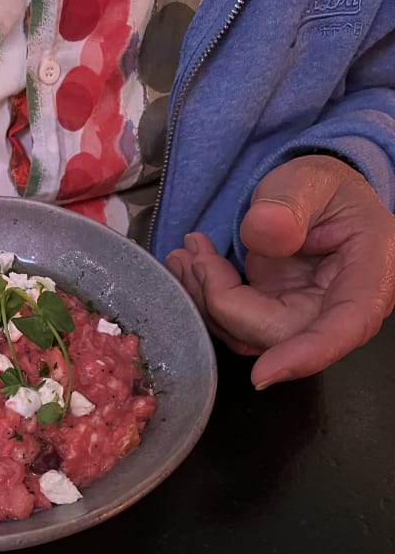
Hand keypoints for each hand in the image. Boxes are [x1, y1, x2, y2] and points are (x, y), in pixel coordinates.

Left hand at [164, 155, 394, 388]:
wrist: (313, 198)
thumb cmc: (326, 191)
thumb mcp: (313, 180)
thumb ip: (290, 203)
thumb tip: (265, 232)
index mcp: (369, 276)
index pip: (346, 326)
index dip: (307, 354)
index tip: (264, 373)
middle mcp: (335, 309)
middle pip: (279, 334)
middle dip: (225, 304)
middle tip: (193, 257)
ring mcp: (299, 317)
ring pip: (248, 334)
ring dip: (206, 301)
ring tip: (184, 254)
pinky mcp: (270, 316)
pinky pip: (234, 322)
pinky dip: (205, 298)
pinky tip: (189, 265)